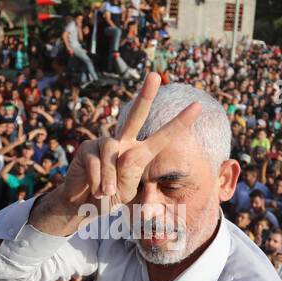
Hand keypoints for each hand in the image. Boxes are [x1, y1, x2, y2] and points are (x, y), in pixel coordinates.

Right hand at [60, 72, 202, 209]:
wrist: (84, 205)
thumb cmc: (110, 197)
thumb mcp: (126, 192)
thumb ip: (128, 178)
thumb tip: (122, 160)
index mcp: (139, 153)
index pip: (162, 137)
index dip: (179, 123)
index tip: (197, 107)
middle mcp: (123, 143)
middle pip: (136, 116)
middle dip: (145, 95)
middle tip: (155, 76)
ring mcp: (103, 143)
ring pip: (112, 151)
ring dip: (110, 177)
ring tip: (106, 193)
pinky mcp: (86, 148)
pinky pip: (96, 163)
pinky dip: (97, 181)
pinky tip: (95, 189)